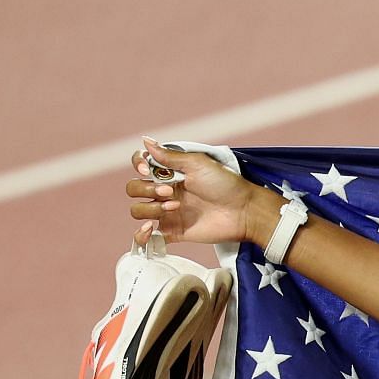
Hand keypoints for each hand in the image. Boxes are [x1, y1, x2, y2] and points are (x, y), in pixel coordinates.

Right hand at [125, 137, 256, 248]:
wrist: (244, 211)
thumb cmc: (225, 184)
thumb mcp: (197, 164)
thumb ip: (170, 156)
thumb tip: (145, 141)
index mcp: (170, 173)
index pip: (140, 166)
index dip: (138, 166)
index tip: (147, 170)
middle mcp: (166, 192)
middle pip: (134, 189)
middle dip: (147, 189)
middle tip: (171, 192)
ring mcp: (168, 213)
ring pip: (138, 211)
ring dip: (150, 208)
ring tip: (174, 207)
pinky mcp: (174, 232)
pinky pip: (147, 238)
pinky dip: (141, 236)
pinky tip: (150, 230)